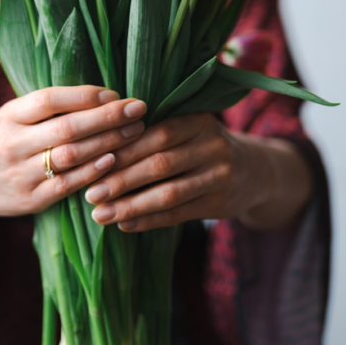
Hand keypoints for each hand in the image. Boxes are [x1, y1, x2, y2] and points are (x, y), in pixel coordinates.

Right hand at [0, 86, 146, 236]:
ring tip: (136, 132)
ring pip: (70, 156)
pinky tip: (115, 162)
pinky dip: (93, 173)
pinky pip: (66, 185)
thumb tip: (98, 94)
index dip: (84, 95)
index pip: (49, 99)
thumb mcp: (8, 115)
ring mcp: (19, 174)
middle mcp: (12, 143)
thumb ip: (43, 108)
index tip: (115, 93)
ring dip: (108, 143)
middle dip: (108, 118)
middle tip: (139, 109)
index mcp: (8, 115)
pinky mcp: (28, 201)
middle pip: (67, 128)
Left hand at [84, 112, 313, 232]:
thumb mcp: (188, 128)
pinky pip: (178, 215)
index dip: (123, 147)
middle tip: (89, 192)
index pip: (155, 133)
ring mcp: (219, 176)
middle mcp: (212, 145)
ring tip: (100, 214)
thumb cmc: (203, 145)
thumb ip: (154, 131)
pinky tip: (124, 224)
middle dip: (120, 179)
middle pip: (159, 164)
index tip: (91, 159)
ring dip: (130, 205)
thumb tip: (98, 146)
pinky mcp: (219, 204)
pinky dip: (148, 220)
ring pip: (168, 193)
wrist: (255, 171)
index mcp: (198, 120)